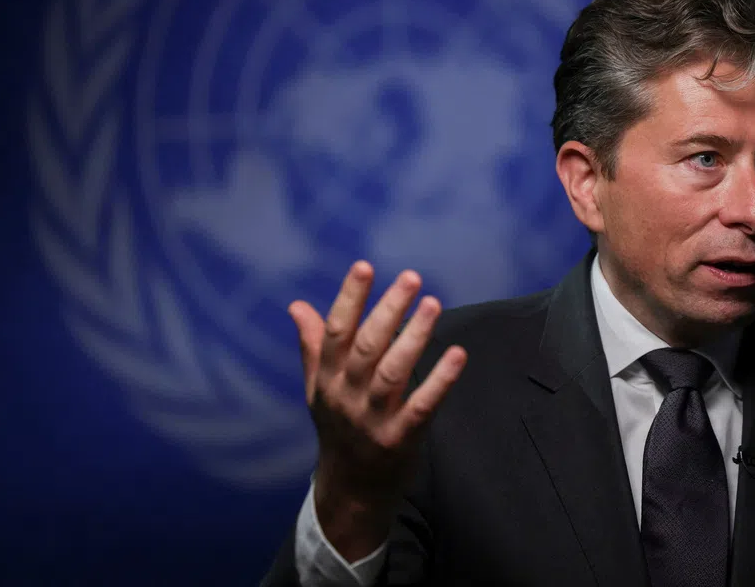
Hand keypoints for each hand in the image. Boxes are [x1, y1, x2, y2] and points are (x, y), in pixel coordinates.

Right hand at [289, 261, 467, 558]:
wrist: (350, 489)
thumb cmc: (338, 428)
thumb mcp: (318, 388)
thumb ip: (312, 346)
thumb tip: (297, 305)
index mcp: (327, 379)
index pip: (336, 331)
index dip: (349, 298)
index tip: (364, 266)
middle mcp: (346, 396)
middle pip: (366, 347)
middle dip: (388, 310)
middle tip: (411, 277)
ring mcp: (372, 419)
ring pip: (392, 373)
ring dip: (414, 337)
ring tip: (433, 304)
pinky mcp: (400, 439)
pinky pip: (422, 406)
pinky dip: (440, 381)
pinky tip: (457, 355)